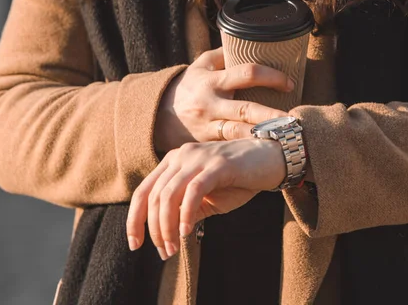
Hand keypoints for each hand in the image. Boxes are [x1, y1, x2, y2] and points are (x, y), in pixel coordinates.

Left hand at [126, 138, 285, 258]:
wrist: (273, 158)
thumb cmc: (241, 178)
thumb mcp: (209, 198)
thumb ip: (187, 210)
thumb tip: (169, 234)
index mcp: (174, 161)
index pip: (144, 191)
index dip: (134, 219)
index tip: (136, 244)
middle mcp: (181, 156)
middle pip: (153, 196)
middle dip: (154, 229)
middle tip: (164, 252)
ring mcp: (199, 158)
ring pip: (169, 194)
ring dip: (167, 226)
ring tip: (173, 246)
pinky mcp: (218, 164)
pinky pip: (193, 191)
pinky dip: (186, 214)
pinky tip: (187, 231)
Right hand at [154, 47, 291, 151]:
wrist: (158, 115)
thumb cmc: (189, 87)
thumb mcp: (201, 65)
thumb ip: (224, 54)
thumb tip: (253, 42)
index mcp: (213, 80)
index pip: (246, 73)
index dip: (270, 77)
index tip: (289, 83)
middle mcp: (211, 104)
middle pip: (246, 110)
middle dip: (271, 116)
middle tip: (294, 121)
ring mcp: (208, 126)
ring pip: (239, 133)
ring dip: (263, 136)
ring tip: (286, 139)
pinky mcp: (207, 143)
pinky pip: (231, 147)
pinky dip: (248, 149)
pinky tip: (267, 152)